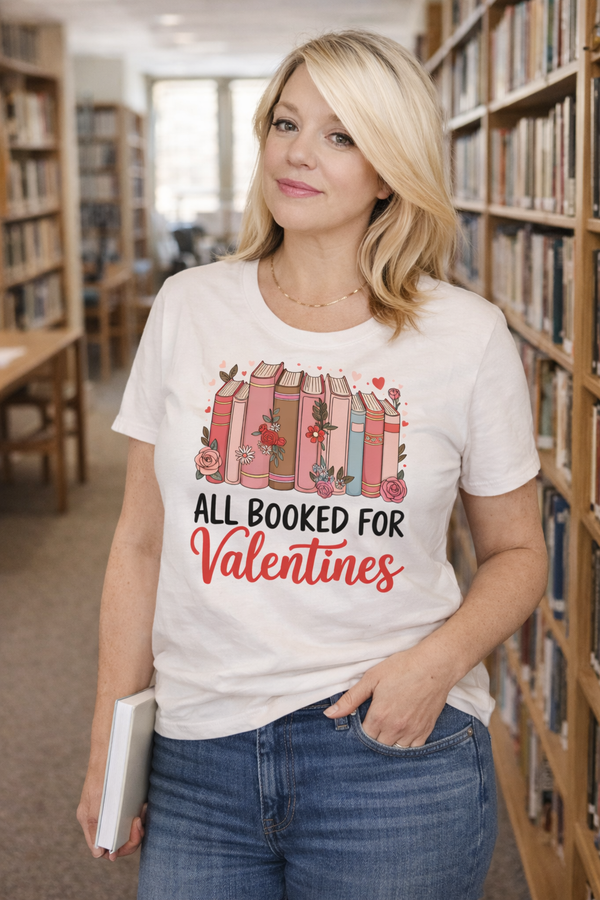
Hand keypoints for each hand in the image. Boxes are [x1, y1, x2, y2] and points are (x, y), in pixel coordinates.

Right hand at [77, 767, 146, 860]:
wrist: (113, 746)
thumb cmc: (102, 772)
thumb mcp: (95, 800)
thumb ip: (95, 826)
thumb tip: (98, 853)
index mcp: (91, 822)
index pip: (104, 849)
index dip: (118, 850)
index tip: (129, 839)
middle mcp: (102, 819)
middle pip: (119, 842)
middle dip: (132, 837)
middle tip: (138, 823)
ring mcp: (114, 811)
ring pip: (128, 831)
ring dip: (139, 826)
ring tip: (142, 812)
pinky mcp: (126, 802)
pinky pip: (134, 817)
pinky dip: (141, 816)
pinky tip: (145, 806)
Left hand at [323, 643, 454, 746]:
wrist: (435, 666)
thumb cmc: (402, 667)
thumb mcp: (372, 678)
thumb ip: (350, 699)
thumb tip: (329, 714)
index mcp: (379, 716)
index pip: (363, 736)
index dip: (361, 728)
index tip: (364, 718)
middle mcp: (395, 728)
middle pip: (378, 744)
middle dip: (374, 735)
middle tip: (377, 719)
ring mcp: (412, 732)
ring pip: (395, 748)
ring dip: (389, 741)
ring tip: (389, 725)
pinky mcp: (426, 731)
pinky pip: (412, 748)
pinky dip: (405, 743)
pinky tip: (403, 730)